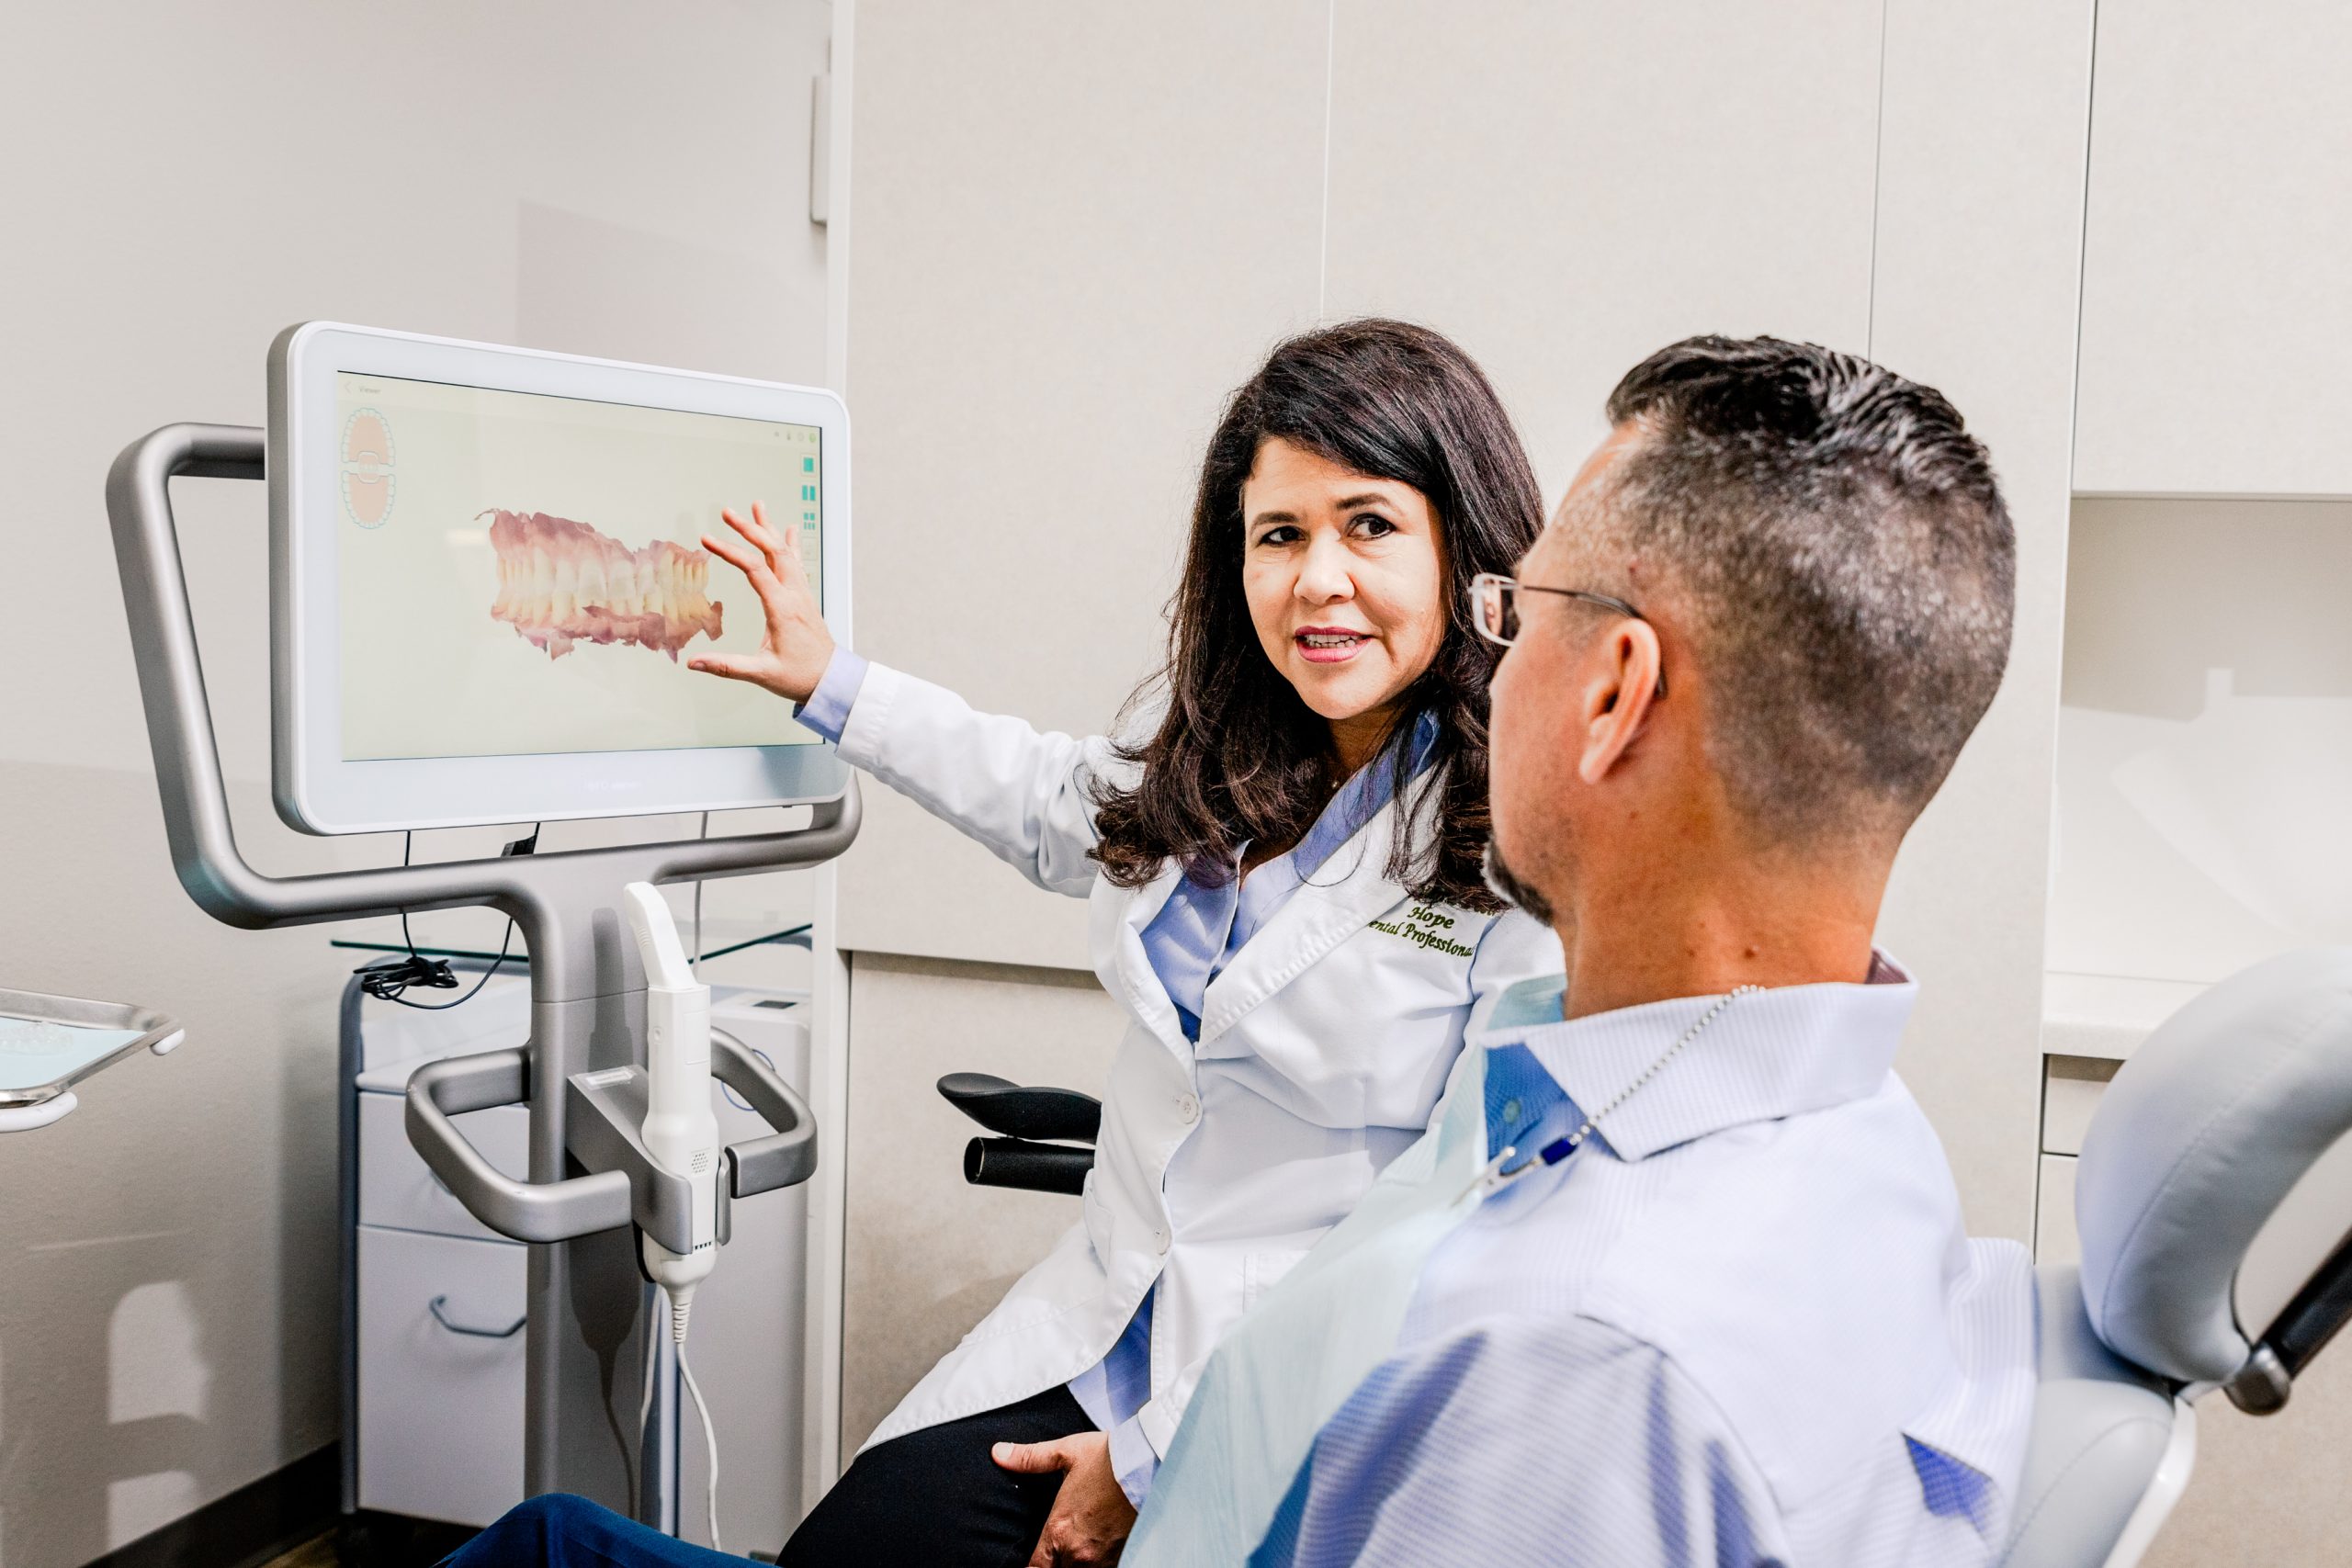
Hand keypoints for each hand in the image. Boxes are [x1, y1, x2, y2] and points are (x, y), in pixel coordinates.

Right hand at [688, 500, 835, 701]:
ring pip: (786, 553)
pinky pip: (796, 563)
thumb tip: (693, 663)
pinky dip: (789, 543)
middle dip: (749, 529)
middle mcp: (795, 596)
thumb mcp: (762, 674)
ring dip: (769, 529)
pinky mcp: (805, 598)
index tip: (707, 539)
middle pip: (773, 551)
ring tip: (757, 505)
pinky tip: (788, 529)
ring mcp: (802, 595)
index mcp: (783, 609)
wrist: (832, 680)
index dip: (730, 551)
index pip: (755, 570)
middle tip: (727, 512)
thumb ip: (727, 667)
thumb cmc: (800, 678)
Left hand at [993, 1431, 1136, 1566]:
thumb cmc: (1109, 1458)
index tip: (1033, 1562)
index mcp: (1059, 1531)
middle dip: (1057, 1563)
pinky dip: (1102, 1560)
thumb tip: (998, 1453)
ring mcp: (1104, 1557)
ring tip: (1082, 1545)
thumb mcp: (1065, 1453)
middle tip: (1060, 1547)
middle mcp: (1079, 1552)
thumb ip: (1029, 1458)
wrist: (1150, 1463)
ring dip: (1079, 1562)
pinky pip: (1107, 1567)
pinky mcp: (1125, 1554)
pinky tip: (1102, 1546)